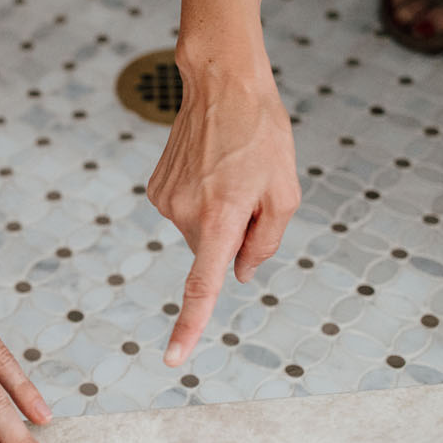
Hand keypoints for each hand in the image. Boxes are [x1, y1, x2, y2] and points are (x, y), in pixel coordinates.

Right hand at [148, 48, 299, 366]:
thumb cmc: (261, 133)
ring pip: (199, 233)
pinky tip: (211, 168)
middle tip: (250, 189)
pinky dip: (201, 201)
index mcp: (222, 218)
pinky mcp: (156, 190)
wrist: (220, 84)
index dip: (190, 325)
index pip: (203, 285)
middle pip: (214, 252)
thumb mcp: (286, 190)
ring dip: (218, 215)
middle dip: (234, 235)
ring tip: (229, 171)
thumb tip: (240, 272)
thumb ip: (268, 241)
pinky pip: (185, 213)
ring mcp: (165, 202)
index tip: (172, 358)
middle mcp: (186, 215)